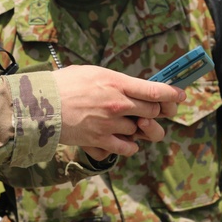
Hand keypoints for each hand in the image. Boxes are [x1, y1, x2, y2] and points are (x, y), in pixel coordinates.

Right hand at [53, 65, 184, 156]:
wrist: (41, 104)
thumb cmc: (65, 84)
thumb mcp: (94, 72)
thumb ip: (116, 80)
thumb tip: (132, 85)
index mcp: (117, 83)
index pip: (156, 90)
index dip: (173, 94)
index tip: (180, 95)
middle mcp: (118, 104)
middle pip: (154, 111)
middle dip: (157, 110)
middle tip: (153, 108)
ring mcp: (110, 124)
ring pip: (142, 130)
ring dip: (141, 128)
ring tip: (133, 123)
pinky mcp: (100, 141)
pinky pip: (127, 148)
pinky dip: (130, 145)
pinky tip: (123, 139)